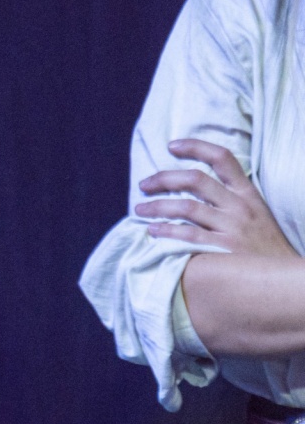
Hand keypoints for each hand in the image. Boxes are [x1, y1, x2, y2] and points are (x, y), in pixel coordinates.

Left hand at [136, 139, 295, 256]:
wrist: (284, 276)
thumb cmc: (263, 245)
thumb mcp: (256, 213)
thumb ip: (230, 198)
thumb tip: (193, 185)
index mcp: (248, 193)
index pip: (222, 158)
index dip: (196, 147)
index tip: (172, 146)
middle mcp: (239, 206)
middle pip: (196, 179)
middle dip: (164, 178)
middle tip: (144, 184)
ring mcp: (232, 227)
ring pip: (187, 207)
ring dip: (157, 206)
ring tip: (139, 209)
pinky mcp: (224, 249)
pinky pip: (188, 235)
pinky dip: (166, 230)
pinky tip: (152, 230)